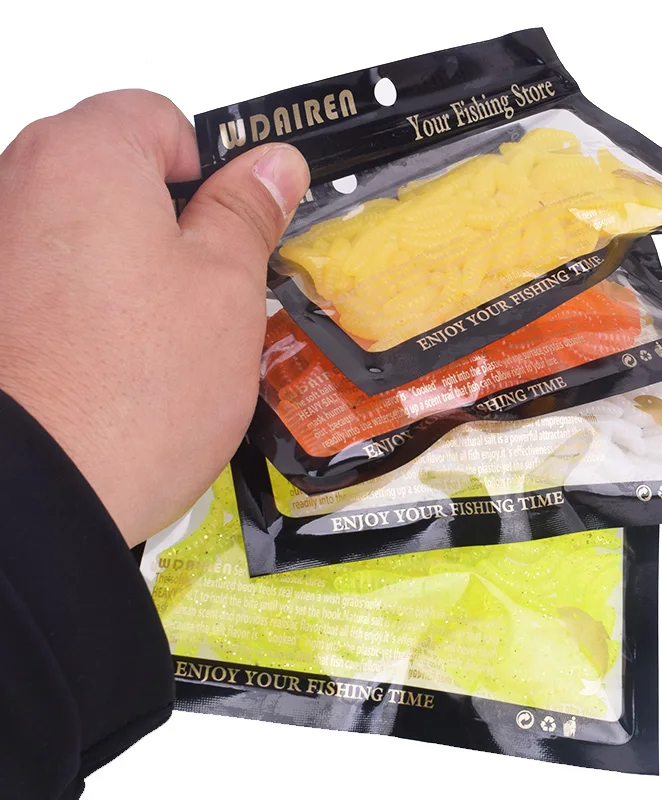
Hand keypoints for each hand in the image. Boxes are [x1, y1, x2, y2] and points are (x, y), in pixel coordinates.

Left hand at [0, 90, 309, 546]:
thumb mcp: (227, 288)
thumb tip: (272, 164)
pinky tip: (115, 360)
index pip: (165, 120)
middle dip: (173, 224)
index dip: (215, 172)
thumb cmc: (130, 395)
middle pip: (120, 175)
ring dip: (134, 270)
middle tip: (210, 291)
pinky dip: (91, 306)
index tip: (240, 224)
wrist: (40, 494)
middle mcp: (19, 185)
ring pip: (89, 234)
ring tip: (162, 340)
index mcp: (86, 158)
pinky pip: (56, 281)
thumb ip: (248, 211)